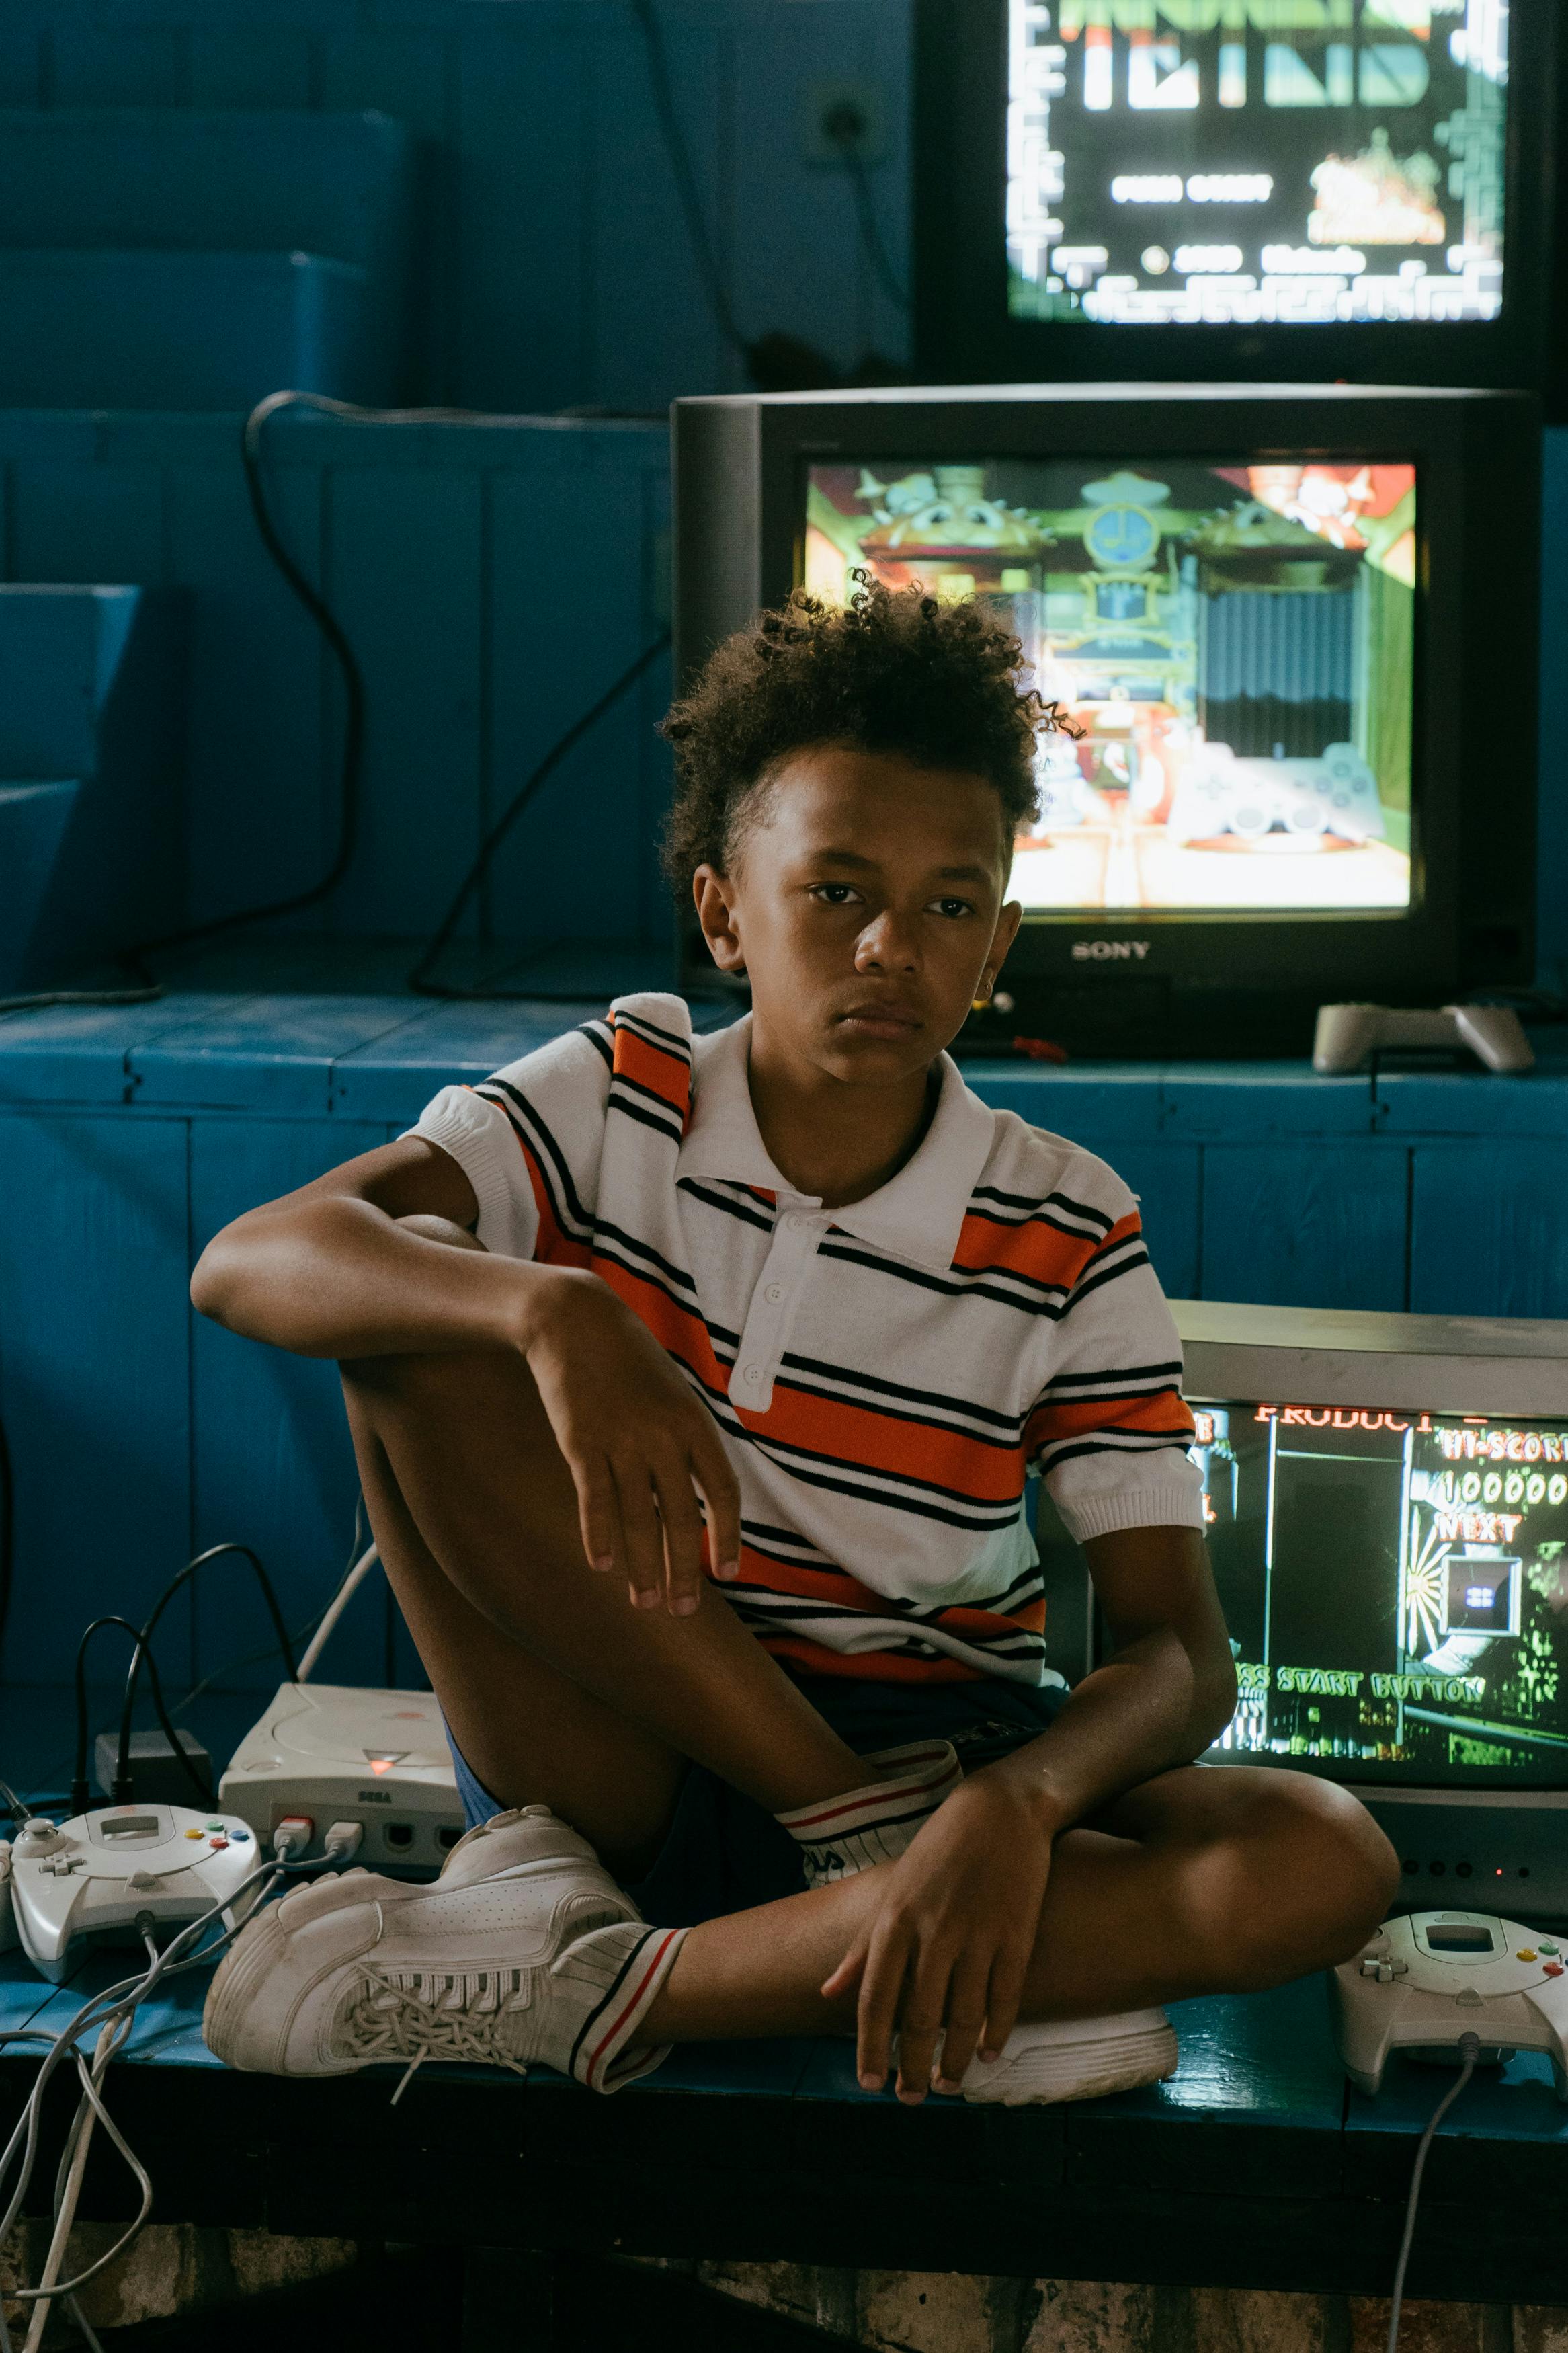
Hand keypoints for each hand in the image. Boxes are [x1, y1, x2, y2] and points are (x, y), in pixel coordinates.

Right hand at [517, 1267, 741, 1615]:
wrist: (575, 1321)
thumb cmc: (629, 1362)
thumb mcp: (674, 1393)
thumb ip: (687, 1442)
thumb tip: (697, 1496)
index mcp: (695, 1423)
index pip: (723, 1491)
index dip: (727, 1536)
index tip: (727, 1574)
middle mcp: (664, 1436)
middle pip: (680, 1518)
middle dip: (683, 1570)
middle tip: (682, 1610)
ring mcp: (621, 1440)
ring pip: (638, 1519)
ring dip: (642, 1567)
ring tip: (645, 1602)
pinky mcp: (581, 1443)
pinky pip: (596, 1501)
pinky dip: (599, 1536)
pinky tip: (603, 1565)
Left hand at [820, 1770, 1051, 2100]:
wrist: (1000, 1810)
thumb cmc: (938, 1852)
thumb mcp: (892, 1892)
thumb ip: (861, 1948)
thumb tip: (826, 1995)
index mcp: (895, 1920)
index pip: (875, 1999)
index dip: (870, 2047)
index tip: (869, 2084)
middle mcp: (933, 1931)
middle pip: (919, 2018)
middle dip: (913, 2066)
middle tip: (912, 2099)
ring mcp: (978, 1933)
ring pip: (965, 2016)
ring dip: (956, 2060)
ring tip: (950, 2085)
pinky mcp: (1017, 1933)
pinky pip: (1006, 1997)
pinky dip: (997, 2032)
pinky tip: (989, 2054)